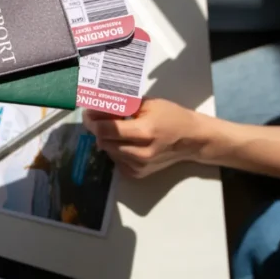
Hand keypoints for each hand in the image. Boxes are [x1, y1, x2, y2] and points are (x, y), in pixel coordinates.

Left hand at [83, 99, 211, 177]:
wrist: (191, 140)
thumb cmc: (171, 117)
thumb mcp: (148, 104)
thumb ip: (121, 105)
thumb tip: (97, 106)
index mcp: (145, 132)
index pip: (107, 130)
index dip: (93, 121)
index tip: (87, 113)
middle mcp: (141, 153)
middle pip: (104, 142)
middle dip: (97, 129)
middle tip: (100, 118)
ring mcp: (139, 166)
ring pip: (108, 151)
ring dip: (107, 139)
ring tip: (117, 128)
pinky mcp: (138, 174)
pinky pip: (116, 161)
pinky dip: (116, 150)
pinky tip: (126, 142)